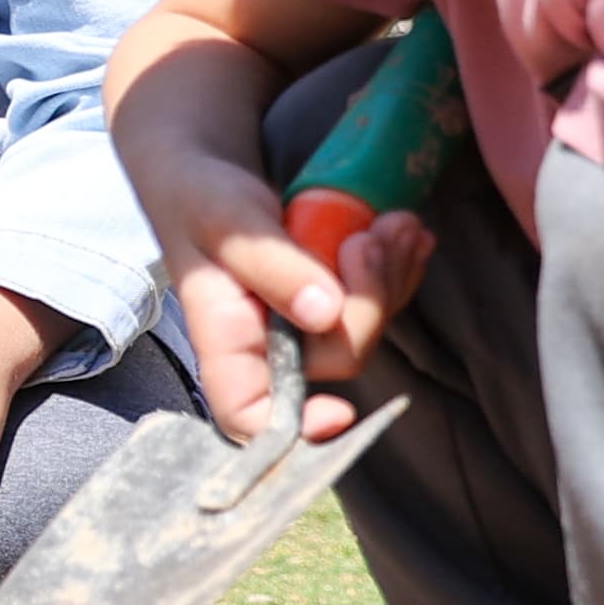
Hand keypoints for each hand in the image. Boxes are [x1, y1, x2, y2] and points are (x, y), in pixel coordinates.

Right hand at [133, 141, 431, 446]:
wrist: (209, 177)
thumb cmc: (201, 200)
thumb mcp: (225, 223)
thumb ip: (269, 264)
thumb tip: (324, 312)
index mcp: (227, 339)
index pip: (249, 414)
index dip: (294, 428)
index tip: (339, 409)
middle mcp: (269, 346)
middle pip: (338, 358)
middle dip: (368, 300)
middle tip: (369, 239)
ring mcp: (306, 325)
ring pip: (370, 329)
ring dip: (393, 276)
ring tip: (394, 222)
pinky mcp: (335, 301)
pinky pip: (384, 300)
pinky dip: (401, 264)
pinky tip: (402, 230)